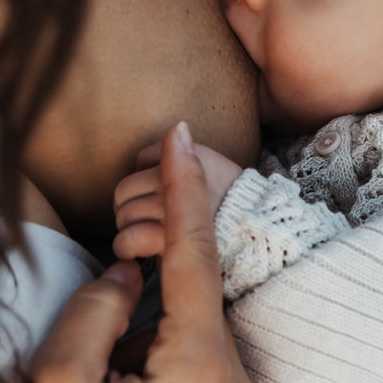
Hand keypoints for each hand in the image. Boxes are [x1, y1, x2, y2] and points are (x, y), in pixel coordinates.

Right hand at [0, 121, 257, 382]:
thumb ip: (97, 310)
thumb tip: (130, 271)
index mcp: (207, 373)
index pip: (195, 257)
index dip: (185, 189)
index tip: (180, 130)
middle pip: (200, 299)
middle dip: (157, 270)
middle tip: (109, 289)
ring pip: (202, 339)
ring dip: (159, 324)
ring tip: (107, 368)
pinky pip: (208, 376)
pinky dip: (171, 358)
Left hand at [113, 138, 242, 259]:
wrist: (256, 242)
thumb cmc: (233, 213)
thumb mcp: (218, 171)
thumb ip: (192, 158)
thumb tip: (177, 132)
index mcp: (192, 158)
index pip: (144, 157)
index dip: (147, 174)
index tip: (160, 191)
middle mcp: (180, 179)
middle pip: (128, 187)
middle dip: (129, 203)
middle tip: (143, 216)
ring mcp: (171, 208)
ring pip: (126, 213)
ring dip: (128, 226)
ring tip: (142, 233)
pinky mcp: (168, 238)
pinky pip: (131, 238)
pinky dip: (126, 246)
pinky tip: (135, 250)